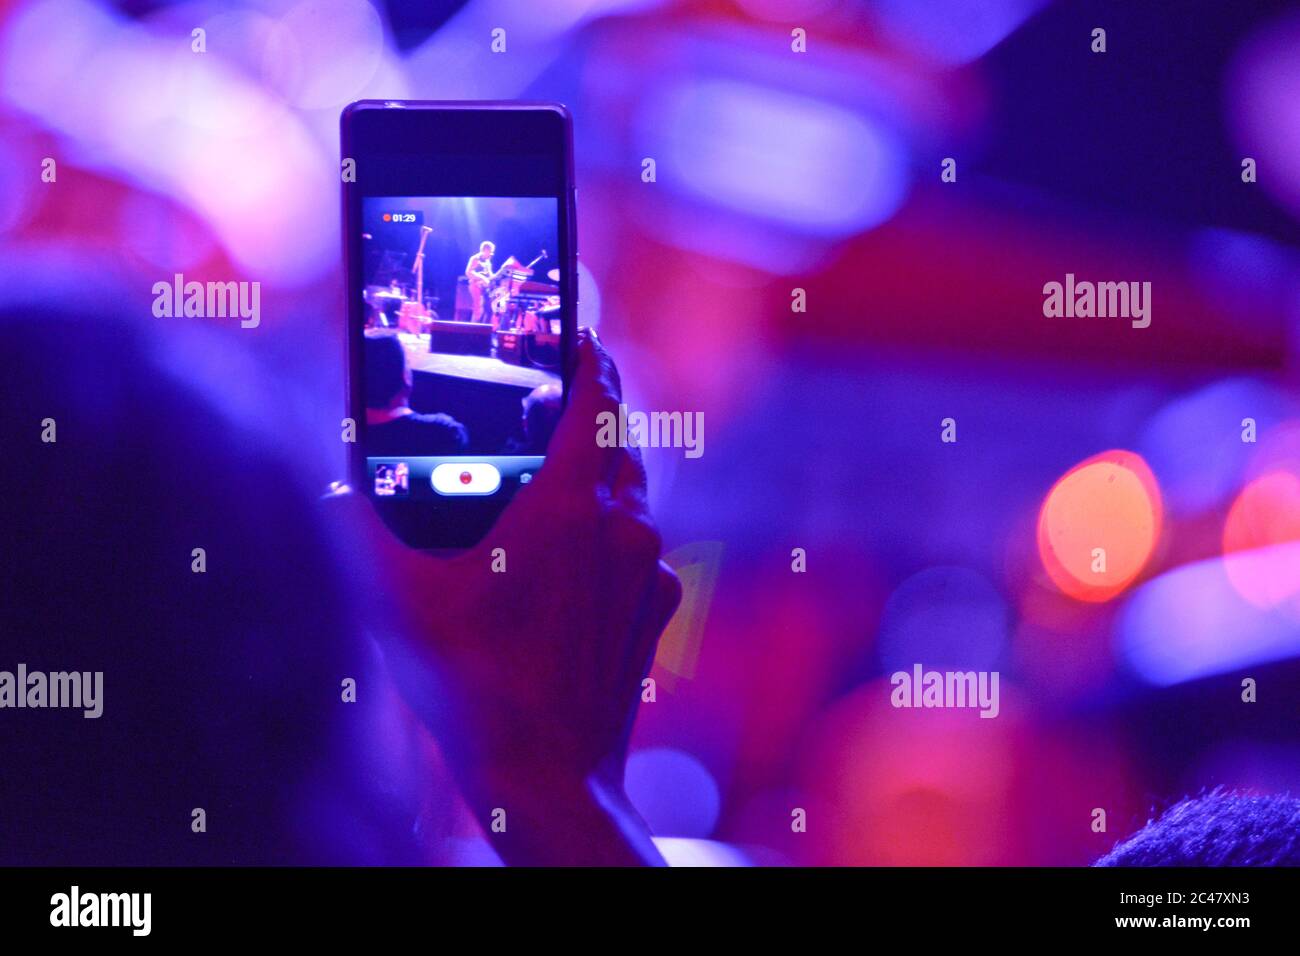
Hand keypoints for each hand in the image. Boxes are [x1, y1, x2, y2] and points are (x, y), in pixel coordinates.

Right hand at [348, 329, 680, 864]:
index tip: (582, 335)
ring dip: (603, 476)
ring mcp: (649, 569)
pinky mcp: (660, 607)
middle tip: (557, 407)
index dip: (589, 360)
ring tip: (560, 477)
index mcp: (566, 507)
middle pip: (618, 443)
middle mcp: (621, 528)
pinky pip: (641, 547)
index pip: (594, 402)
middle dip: (592, 417)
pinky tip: (576, 558)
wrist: (546, 775)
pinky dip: (614, 535)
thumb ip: (361, 530)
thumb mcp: (401, 602)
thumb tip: (331, 487)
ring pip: (632, 494)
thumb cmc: (475, 685)